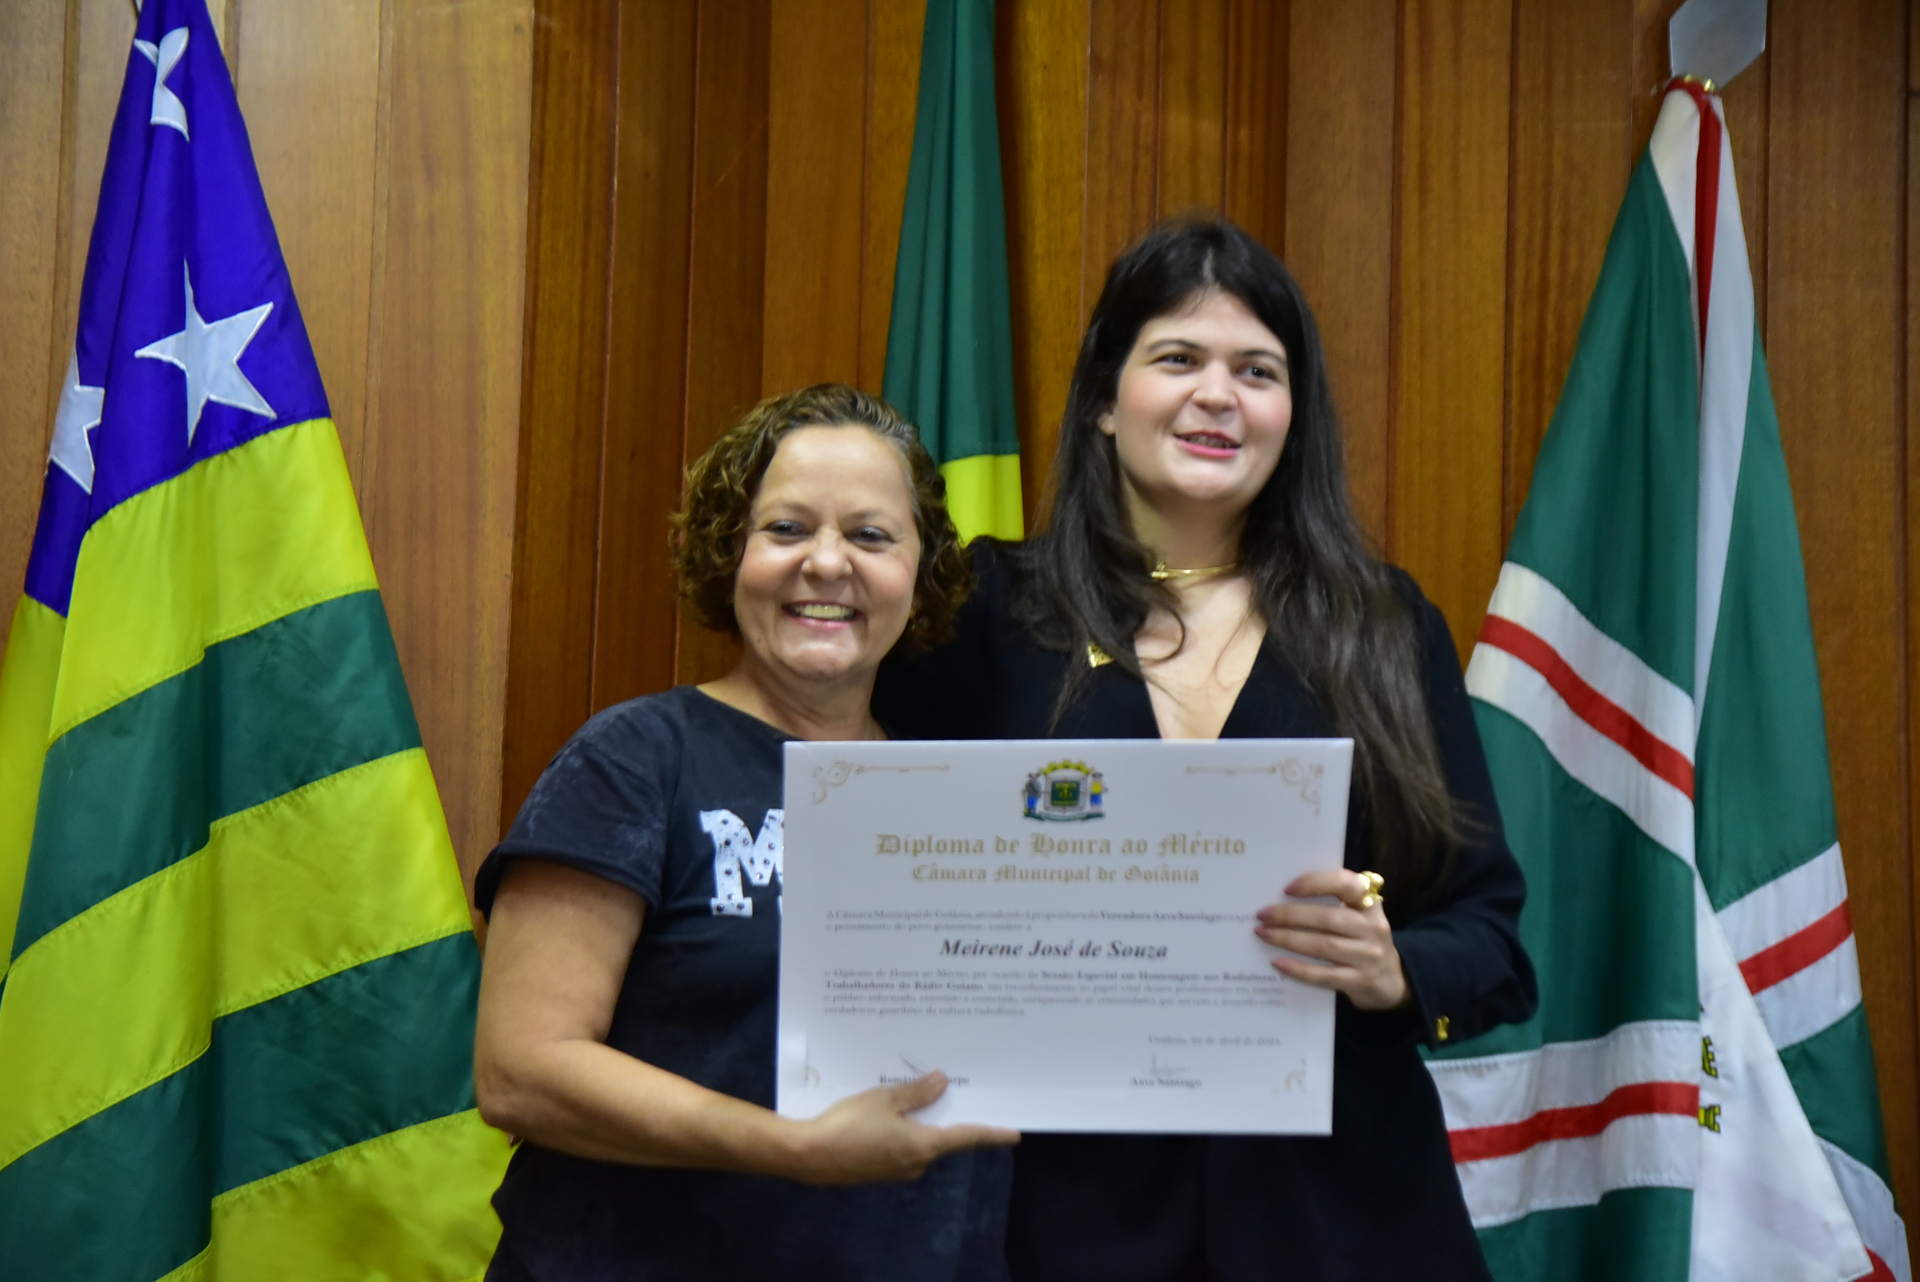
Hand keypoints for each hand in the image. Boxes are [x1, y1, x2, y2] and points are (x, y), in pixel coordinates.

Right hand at [787, 1071, 1018, 1184]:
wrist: (807, 1155)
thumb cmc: (848, 1125)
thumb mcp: (884, 1099)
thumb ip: (916, 1092)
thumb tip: (943, 1083)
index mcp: (923, 1146)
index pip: (966, 1138)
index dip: (991, 1134)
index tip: (1015, 1134)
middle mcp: (916, 1163)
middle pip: (943, 1138)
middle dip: (948, 1117)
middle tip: (956, 1092)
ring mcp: (896, 1170)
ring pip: (920, 1141)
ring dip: (921, 1121)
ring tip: (917, 1093)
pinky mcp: (878, 1171)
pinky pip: (901, 1147)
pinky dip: (903, 1130)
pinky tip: (890, 1114)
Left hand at [1255, 869, 1409, 1011]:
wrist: (1392, 980)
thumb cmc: (1362, 940)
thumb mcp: (1359, 916)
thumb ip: (1332, 903)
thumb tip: (1281, 897)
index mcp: (1370, 904)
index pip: (1347, 884)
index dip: (1316, 883)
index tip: (1287, 888)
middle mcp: (1373, 928)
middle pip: (1327, 918)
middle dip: (1290, 915)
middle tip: (1262, 915)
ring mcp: (1369, 956)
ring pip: (1323, 945)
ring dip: (1288, 939)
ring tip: (1263, 934)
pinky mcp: (1360, 981)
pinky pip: (1324, 975)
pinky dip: (1299, 969)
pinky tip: (1278, 963)